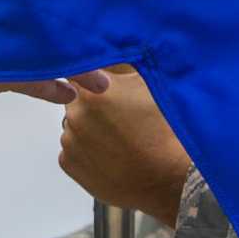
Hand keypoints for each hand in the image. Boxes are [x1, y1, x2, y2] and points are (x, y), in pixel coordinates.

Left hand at [58, 68, 193, 227]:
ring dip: (90, 129)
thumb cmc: (164, 132)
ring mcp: (70, 141)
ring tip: (118, 140)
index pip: (78, 73)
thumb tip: (110, 59)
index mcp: (91, 91)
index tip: (102, 86)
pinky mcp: (69, 165)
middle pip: (76, 101)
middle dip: (93, 105)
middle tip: (119, 117)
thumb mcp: (149, 87)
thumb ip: (122, 72)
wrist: (169, 178)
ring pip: (75, 126)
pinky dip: (87, 151)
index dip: (91, 79)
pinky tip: (111, 155)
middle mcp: (74, 114)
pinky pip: (73, 150)